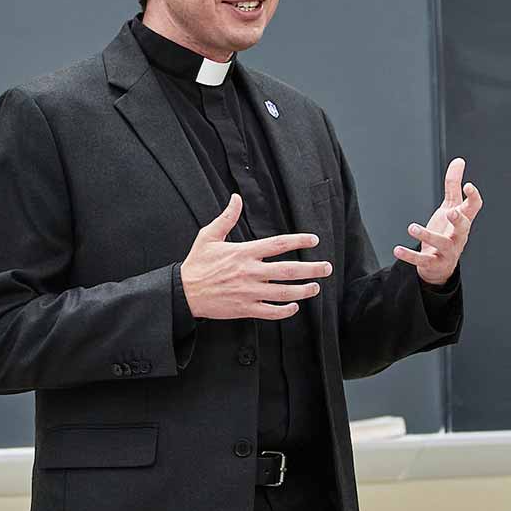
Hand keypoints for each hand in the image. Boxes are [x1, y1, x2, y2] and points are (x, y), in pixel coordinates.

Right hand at [182, 194, 332, 320]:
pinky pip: (270, 312)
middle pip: (288, 270)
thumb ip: (226, 217)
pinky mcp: (245, 309)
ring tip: (316, 287)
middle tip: (327, 268)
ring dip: (303, 290)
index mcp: (244, 253)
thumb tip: (236, 198)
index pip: (278, 244)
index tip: (314, 239)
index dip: (299, 240)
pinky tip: (294, 307)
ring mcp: (249, 292)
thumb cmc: (197, 264)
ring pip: (283, 292)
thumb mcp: (208, 236)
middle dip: (311, 269)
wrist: (183, 293)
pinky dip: (285, 310)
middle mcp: (250, 272)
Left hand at [395, 157, 481, 286]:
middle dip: (458, 220)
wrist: (440, 265)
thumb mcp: (451, 207)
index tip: (468, 185)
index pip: (474, 208)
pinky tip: (397, 249)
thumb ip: (453, 185)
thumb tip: (459, 161)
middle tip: (450, 212)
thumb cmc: (447, 231)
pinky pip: (422, 260)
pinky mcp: (433, 263)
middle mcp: (458, 236)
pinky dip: (410, 255)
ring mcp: (447, 251)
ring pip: (442, 243)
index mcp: (463, 221)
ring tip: (411, 227)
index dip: (473, 197)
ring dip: (427, 235)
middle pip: (463, 228)